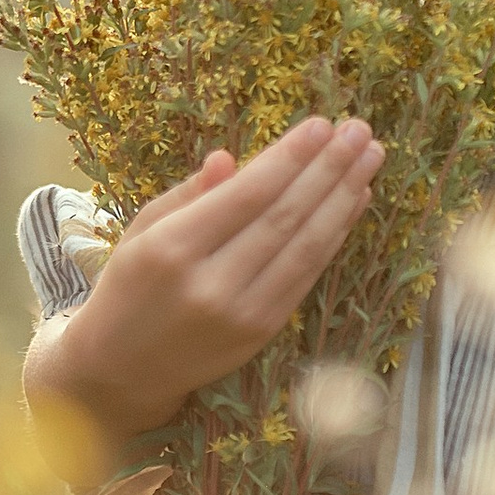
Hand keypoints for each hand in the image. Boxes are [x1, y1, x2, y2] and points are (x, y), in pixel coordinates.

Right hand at [27, 116, 383, 451]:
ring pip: (304, 246)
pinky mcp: (263, 332)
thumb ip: (188, 195)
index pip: (246, 195)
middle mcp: (210, 284)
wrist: (122, 370)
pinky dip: (335, 235)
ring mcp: (242, 313)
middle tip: (360, 130)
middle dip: (327, 169)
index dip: (289, 158)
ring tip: (371, 156)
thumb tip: (229, 159)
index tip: (322, 124)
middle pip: (283, 217)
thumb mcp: (142, 231)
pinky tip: (353, 202)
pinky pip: (307, 275)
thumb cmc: (128, 287)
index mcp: (172, 249)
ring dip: (343, 198)